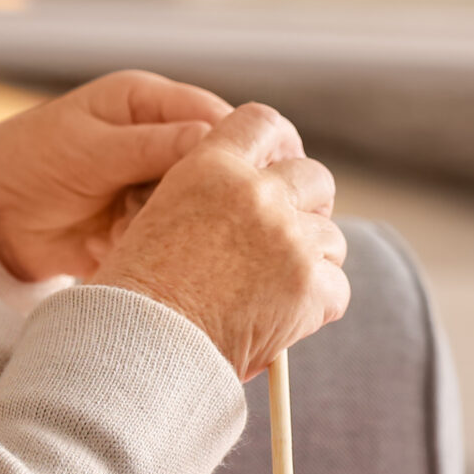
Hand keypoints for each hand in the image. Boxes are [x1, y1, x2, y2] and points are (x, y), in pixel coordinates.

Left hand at [0, 70, 233, 282]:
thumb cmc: (26, 161)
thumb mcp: (88, 148)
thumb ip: (152, 146)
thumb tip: (215, 141)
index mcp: (147, 102)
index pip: (215, 117)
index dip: (236, 147)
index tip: (243, 178)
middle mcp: (158, 140)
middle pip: (216, 166)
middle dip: (204, 193)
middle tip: (175, 211)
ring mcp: (152, 185)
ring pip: (198, 208)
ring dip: (174, 224)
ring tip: (129, 228)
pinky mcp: (143, 225)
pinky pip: (172, 239)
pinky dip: (153, 246)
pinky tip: (114, 245)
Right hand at [90, 104, 349, 379]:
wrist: (143, 350)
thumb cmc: (136, 296)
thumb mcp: (160, 216)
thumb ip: (210, 196)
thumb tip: (253, 197)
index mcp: (210, 167)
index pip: (263, 123)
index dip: (279, 144)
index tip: (281, 166)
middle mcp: (255, 192)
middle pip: (315, 177)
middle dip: (308, 206)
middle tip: (287, 239)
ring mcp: (288, 237)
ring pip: (331, 238)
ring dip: (311, 262)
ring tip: (272, 294)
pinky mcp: (309, 284)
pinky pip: (337, 288)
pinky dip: (316, 308)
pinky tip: (282, 323)